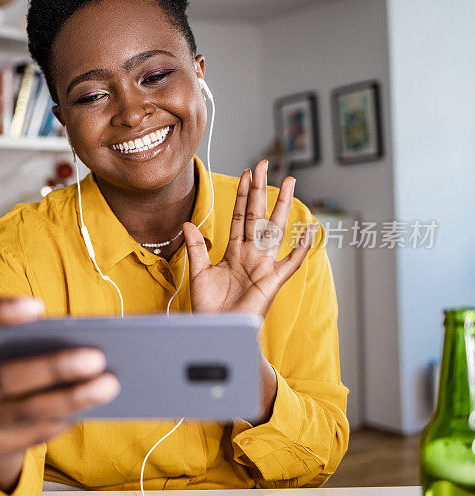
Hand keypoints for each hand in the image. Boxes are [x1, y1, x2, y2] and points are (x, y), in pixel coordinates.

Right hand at [0, 265, 118, 492]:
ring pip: (28, 411)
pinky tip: (94, 404)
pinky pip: (37, 434)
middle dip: (53, 368)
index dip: (1, 314)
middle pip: (5, 378)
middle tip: (97, 356)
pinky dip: (67, 418)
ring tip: (110, 383)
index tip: (38, 304)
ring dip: (72, 398)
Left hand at [184, 159, 317, 319]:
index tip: (247, 174)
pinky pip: (290, 263)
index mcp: (235, 251)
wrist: (217, 330)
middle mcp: (251, 254)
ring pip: (274, 230)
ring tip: (289, 183)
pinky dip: (301, 248)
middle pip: (258, 215)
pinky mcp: (272, 282)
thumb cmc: (210, 307)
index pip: (240, 216)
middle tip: (264, 165)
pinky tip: (308, 231)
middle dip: (261, 190)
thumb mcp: (199, 273)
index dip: (243, 195)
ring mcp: (264, 266)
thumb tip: (188, 222)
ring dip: (282, 206)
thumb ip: (196, 248)